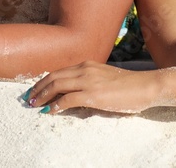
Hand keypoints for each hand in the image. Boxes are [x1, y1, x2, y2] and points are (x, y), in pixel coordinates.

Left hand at [24, 62, 160, 113]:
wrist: (146, 85)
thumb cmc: (129, 85)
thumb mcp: (105, 79)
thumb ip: (90, 83)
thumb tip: (77, 96)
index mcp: (87, 64)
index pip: (59, 71)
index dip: (44, 81)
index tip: (35, 90)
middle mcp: (85, 69)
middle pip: (54, 76)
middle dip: (38, 88)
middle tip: (29, 99)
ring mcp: (89, 80)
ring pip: (57, 85)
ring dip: (43, 96)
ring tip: (35, 105)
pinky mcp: (94, 94)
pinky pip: (68, 99)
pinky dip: (56, 105)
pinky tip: (50, 111)